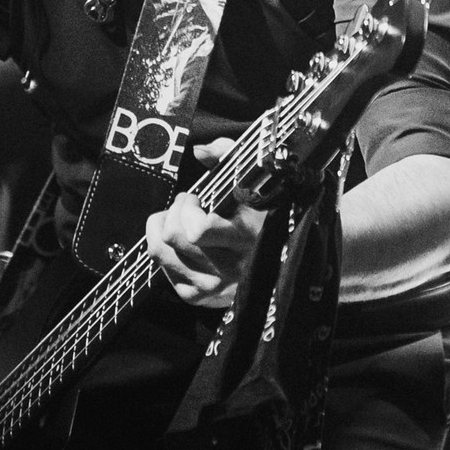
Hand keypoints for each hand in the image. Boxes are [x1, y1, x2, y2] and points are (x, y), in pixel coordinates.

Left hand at [145, 139, 265, 307]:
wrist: (288, 259)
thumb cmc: (268, 214)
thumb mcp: (257, 179)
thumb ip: (230, 156)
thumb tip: (200, 152)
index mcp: (246, 237)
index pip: (196, 230)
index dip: (187, 208)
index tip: (197, 198)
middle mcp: (230, 267)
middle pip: (172, 236)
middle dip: (173, 212)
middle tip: (188, 207)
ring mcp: (214, 285)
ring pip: (161, 254)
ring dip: (164, 231)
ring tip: (182, 222)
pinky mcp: (201, 297)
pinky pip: (164, 272)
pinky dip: (168, 255)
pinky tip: (185, 246)